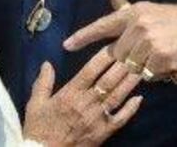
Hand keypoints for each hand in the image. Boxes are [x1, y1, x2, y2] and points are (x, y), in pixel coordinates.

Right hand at [23, 47, 142, 145]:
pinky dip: (131, 109)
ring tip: (141, 68)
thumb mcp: (35, 104)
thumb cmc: (39, 129)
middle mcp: (86, 103)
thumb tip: (47, 63)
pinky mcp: (104, 133)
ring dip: (129, 82)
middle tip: (134, 51)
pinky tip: (140, 98)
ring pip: (117, 96)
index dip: (104, 56)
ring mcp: (97, 118)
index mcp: (70, 94)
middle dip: (121, 64)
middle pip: (108, 80)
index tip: (114, 44)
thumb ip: (43, 82)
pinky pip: (120, 119)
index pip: (90, 70)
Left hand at [64, 1, 176, 74]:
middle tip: (133, 64)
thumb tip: (114, 8)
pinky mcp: (160, 60)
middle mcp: (139, 26)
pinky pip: (149, 76)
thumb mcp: (154, 12)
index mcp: (135, 12)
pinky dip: (158, 75)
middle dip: (122, 64)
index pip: (103, 25)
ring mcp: (149, 43)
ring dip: (142, 70)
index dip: (83, 36)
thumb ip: (132, 16)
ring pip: (132, 67)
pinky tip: (171, 65)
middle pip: (117, 54)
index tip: (66, 44)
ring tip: (159, 60)